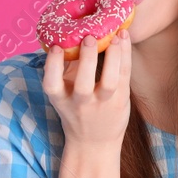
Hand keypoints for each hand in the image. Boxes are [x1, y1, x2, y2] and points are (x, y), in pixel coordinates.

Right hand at [42, 28, 132, 148]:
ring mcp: (103, 105)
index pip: (51, 85)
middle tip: (89, 37)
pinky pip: (125, 77)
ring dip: (113, 57)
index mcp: (60, 100)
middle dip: (87, 60)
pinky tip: (124, 38)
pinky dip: (125, 56)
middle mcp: (81, 104)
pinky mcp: (121, 101)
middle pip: (83, 85)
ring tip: (115, 36)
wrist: (95, 143)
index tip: (55, 47)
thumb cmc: (76, 111)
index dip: (52, 66)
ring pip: (110, 82)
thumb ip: (63, 70)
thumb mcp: (63, 96)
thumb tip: (65, 34)